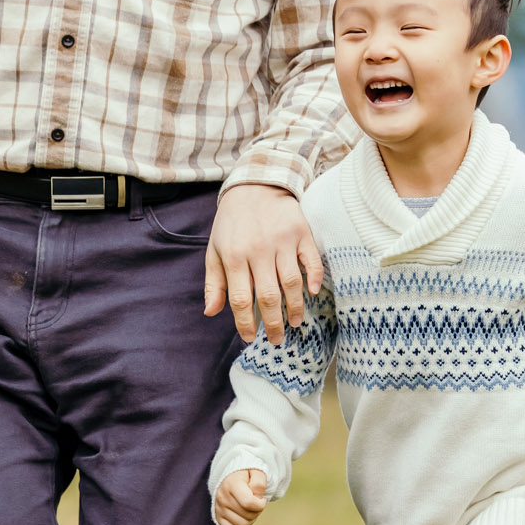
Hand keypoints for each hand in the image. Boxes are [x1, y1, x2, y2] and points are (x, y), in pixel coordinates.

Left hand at [204, 183, 323, 343]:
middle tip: (277, 340)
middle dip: (273, 324)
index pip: (241, 299)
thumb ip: (214, 282)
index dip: (245, 323)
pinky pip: (311, 260)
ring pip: (292, 282)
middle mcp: (258, 250)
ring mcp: (282, 241)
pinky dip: (314, 278)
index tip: (250, 338)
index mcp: (234, 256)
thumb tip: (211, 312)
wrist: (255, 185)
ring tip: (295, 323)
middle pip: (269, 296)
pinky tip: (311, 293)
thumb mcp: (215, 249)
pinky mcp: (301, 232)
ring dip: (295, 308)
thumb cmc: (232, 223)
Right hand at [213, 468, 268, 524]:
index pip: (249, 503)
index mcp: (231, 484)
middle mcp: (222, 497)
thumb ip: (259, 483)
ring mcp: (219, 509)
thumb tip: (257, 497)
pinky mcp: (218, 518)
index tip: (262, 499)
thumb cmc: (247, 475)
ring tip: (250, 509)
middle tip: (257, 503)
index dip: (261, 504)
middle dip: (258, 511)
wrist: (233, 476)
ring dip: (252, 519)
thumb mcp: (257, 472)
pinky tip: (245, 519)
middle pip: (248, 516)